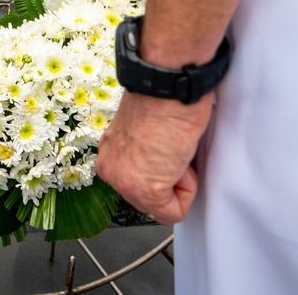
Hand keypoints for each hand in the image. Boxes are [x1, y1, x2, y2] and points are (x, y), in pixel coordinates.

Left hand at [96, 91, 213, 223]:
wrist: (168, 86)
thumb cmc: (166, 99)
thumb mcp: (147, 134)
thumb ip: (145, 156)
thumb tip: (161, 167)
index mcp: (110, 153)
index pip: (140, 186)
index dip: (165, 171)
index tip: (165, 146)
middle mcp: (109, 168)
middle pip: (151, 200)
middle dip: (171, 179)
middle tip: (171, 148)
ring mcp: (123, 180)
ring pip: (164, 207)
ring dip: (179, 181)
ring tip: (173, 149)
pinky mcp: (144, 189)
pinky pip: (175, 211)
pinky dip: (187, 188)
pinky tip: (177, 156)